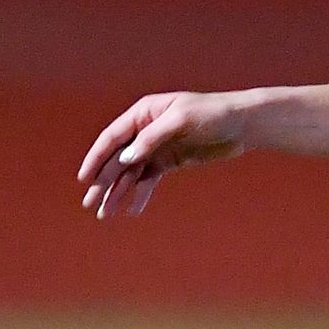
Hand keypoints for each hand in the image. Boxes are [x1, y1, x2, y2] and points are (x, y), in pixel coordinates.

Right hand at [79, 91, 247, 218]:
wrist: (243, 124)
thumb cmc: (213, 114)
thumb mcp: (181, 120)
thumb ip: (151, 138)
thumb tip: (126, 159)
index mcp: (144, 114)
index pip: (113, 138)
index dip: (96, 158)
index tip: (85, 180)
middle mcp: (145, 130)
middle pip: (118, 159)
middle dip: (103, 182)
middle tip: (90, 204)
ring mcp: (157, 147)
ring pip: (131, 172)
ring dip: (118, 192)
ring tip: (105, 214)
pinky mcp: (170, 161)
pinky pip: (149, 180)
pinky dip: (140, 195)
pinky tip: (132, 210)